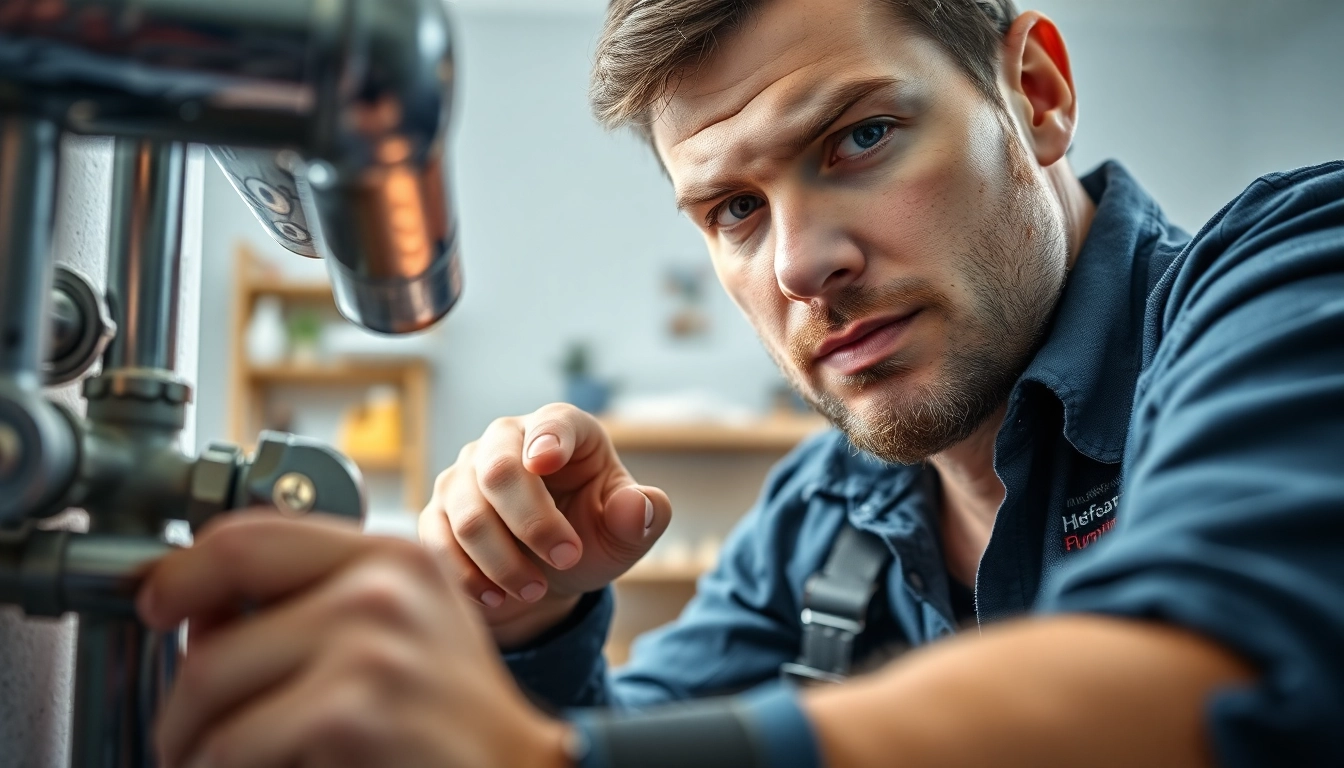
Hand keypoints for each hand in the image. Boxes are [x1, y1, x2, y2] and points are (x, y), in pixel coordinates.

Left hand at [136, 512, 571, 767]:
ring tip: (218, 762)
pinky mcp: (349, 712)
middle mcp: (382, 587)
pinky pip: (232, 747)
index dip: (183, 572)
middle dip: (183, 699)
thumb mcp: (403, 631)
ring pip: (211, 688)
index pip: (249, 535)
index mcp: (393, 556)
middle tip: (185, 735)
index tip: (157, 604)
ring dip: (194, 744)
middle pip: (215, 630)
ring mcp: (368, 646)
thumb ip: (322, 603)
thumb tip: (202, 613)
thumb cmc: (454, 718)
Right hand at [420, 403, 671, 645]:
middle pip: (500, 471)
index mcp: (560, 429)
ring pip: (469, 515)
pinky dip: (467, 576)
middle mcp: (505, 441)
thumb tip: (638, 505)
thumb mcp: (625, 534)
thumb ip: (643, 516)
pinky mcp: (436, 512)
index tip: (546, 462)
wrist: (545, 576)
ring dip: (504, 561)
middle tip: (567, 559)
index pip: (552, 422)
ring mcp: (464, 475)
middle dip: (533, 523)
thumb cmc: (590, 538)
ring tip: (535, 590)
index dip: (548, 439)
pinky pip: (438, 543)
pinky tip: (496, 596)